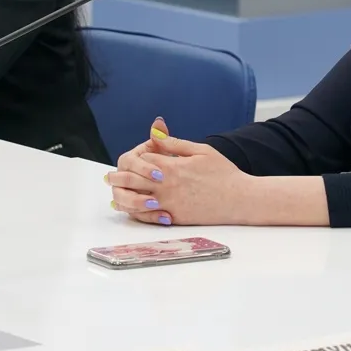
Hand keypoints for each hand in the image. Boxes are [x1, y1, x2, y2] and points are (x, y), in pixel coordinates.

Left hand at [105, 118, 252, 226]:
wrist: (240, 199)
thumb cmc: (223, 172)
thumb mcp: (200, 150)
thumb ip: (173, 143)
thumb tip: (154, 132)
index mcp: (172, 166)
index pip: (141, 159)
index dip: (135, 157)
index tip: (131, 157)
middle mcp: (167, 186)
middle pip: (132, 180)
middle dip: (119, 177)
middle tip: (109, 177)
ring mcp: (170, 204)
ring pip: (136, 201)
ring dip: (122, 197)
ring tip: (115, 195)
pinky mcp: (175, 218)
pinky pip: (149, 217)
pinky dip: (137, 213)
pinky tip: (132, 210)